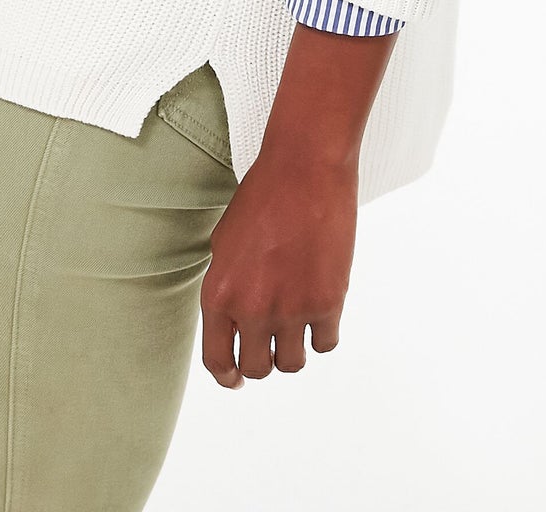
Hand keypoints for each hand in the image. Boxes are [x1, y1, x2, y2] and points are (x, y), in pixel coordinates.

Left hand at [199, 143, 358, 386]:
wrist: (304, 167)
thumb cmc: (263, 195)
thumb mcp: (225, 242)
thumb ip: (226, 287)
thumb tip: (232, 321)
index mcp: (219, 294)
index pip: (218, 360)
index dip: (228, 376)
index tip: (236, 378)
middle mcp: (252, 309)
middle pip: (258, 368)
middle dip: (263, 358)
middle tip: (271, 343)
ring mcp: (291, 309)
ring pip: (293, 363)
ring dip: (293, 348)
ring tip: (296, 324)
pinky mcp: (328, 302)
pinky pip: (325, 343)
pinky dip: (322, 333)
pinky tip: (320, 311)